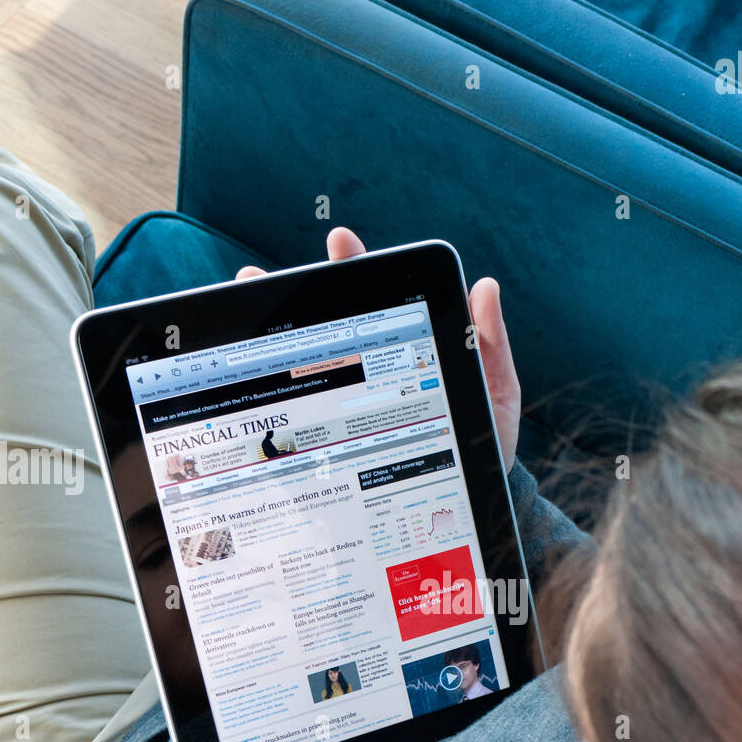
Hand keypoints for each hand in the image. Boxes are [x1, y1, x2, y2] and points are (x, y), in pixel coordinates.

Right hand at [236, 228, 521, 472]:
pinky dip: (274, 390)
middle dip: (297, 293)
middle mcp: (372, 371)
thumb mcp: (494, 392)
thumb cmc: (482, 440)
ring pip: (306, 361)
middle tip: (270, 274)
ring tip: (246, 295)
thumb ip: (490, 342)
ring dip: (272, 329)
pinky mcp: (339, 438)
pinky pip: (305, 412)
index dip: (356, 268)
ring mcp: (352, 403)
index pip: (376, 301)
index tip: (341, 245)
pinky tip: (252, 374)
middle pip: (330, 323)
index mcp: (408, 350)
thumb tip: (483, 288)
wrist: (471, 496)